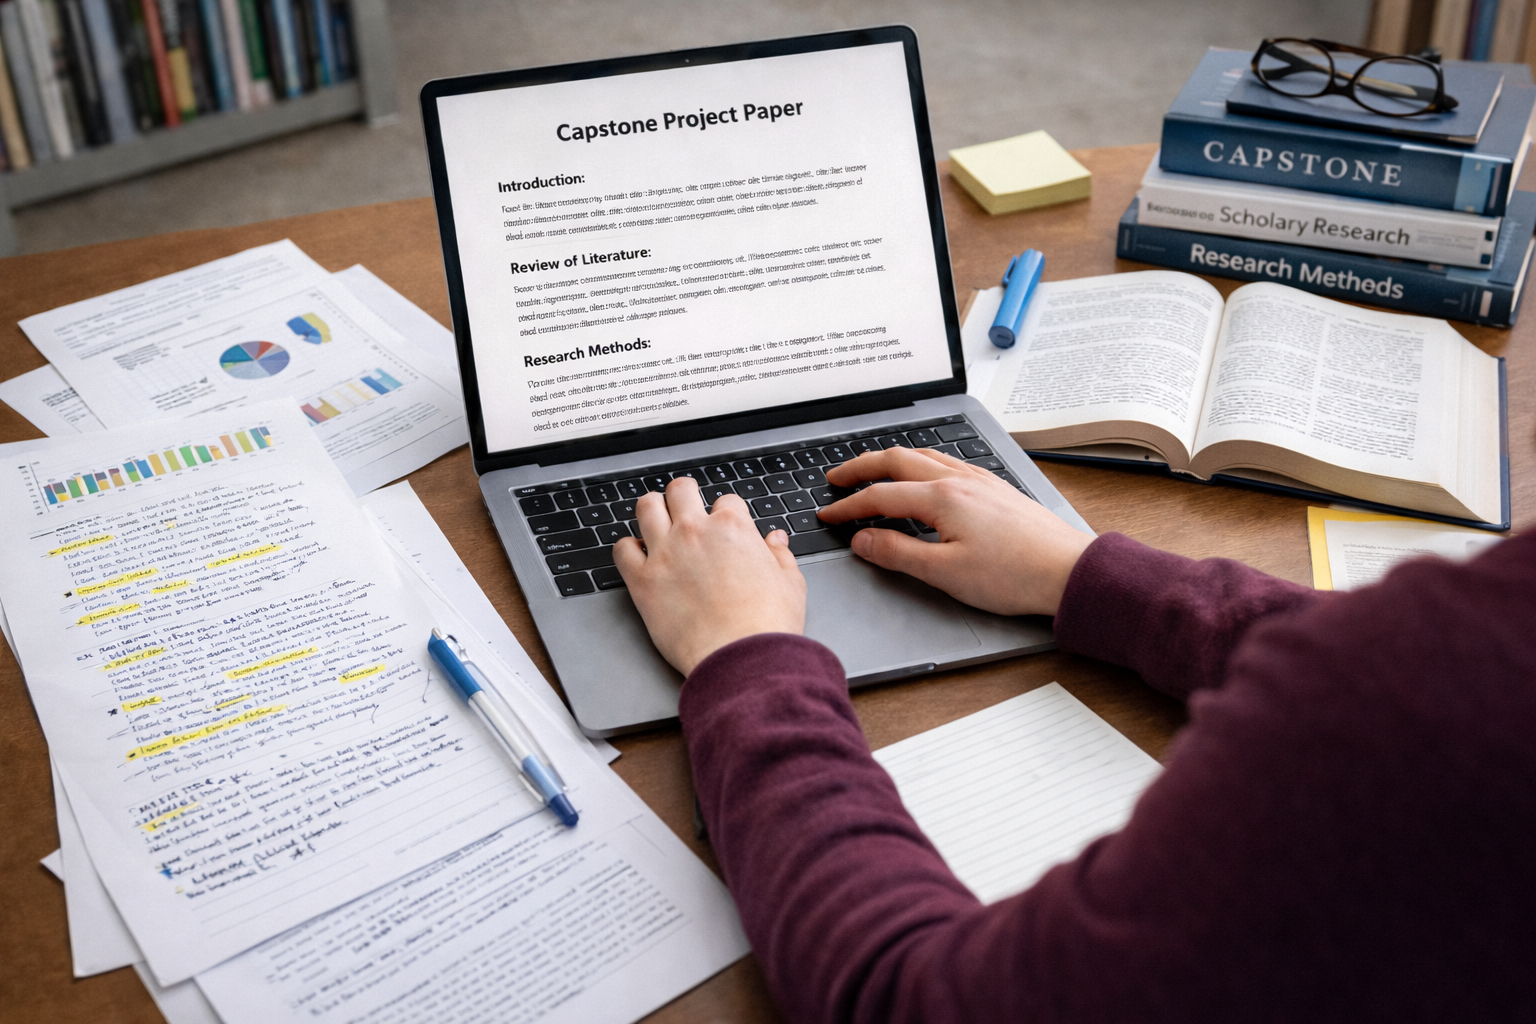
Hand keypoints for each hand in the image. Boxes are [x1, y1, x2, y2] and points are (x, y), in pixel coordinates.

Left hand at [613, 476, 806, 675]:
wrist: (741, 658)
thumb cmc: (767, 624)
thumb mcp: (790, 583)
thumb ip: (780, 555)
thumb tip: (775, 540)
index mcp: (732, 528)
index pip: (726, 502)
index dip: (727, 514)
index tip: (725, 527)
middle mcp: (695, 532)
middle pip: (680, 490)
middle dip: (684, 495)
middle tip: (685, 506)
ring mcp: (665, 553)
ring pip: (646, 508)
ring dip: (652, 509)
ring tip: (656, 518)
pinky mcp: (643, 581)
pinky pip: (622, 550)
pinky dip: (627, 548)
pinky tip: (637, 555)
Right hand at [819, 448, 1092, 616]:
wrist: (1068, 571)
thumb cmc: (1014, 575)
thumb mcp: (945, 573)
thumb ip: (898, 553)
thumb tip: (863, 540)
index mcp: (941, 498)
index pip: (880, 496)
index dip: (848, 506)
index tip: (828, 515)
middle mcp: (958, 480)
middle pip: (897, 460)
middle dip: (861, 467)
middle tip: (836, 478)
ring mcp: (979, 480)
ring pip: (923, 456)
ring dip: (891, 460)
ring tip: (873, 470)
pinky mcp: (995, 488)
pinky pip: (947, 462)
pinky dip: (920, 463)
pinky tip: (924, 475)